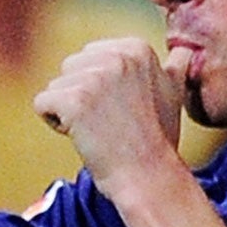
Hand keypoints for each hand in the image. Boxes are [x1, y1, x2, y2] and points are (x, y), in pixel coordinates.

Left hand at [33, 38, 190, 197]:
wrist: (147, 177)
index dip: (100, 88)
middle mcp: (116, 57)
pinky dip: (55, 124)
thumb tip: (184, 51)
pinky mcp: (73, 100)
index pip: (90, 57)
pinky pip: (42, 104)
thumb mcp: (174, 95)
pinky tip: (83, 137)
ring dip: (68, 112)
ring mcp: (94, 77)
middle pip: (70, 68)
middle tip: (111, 123)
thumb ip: (175, 67)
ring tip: (100, 131)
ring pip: (56, 87)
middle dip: (82, 97)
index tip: (124, 109)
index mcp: (137, 49)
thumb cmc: (158, 142)